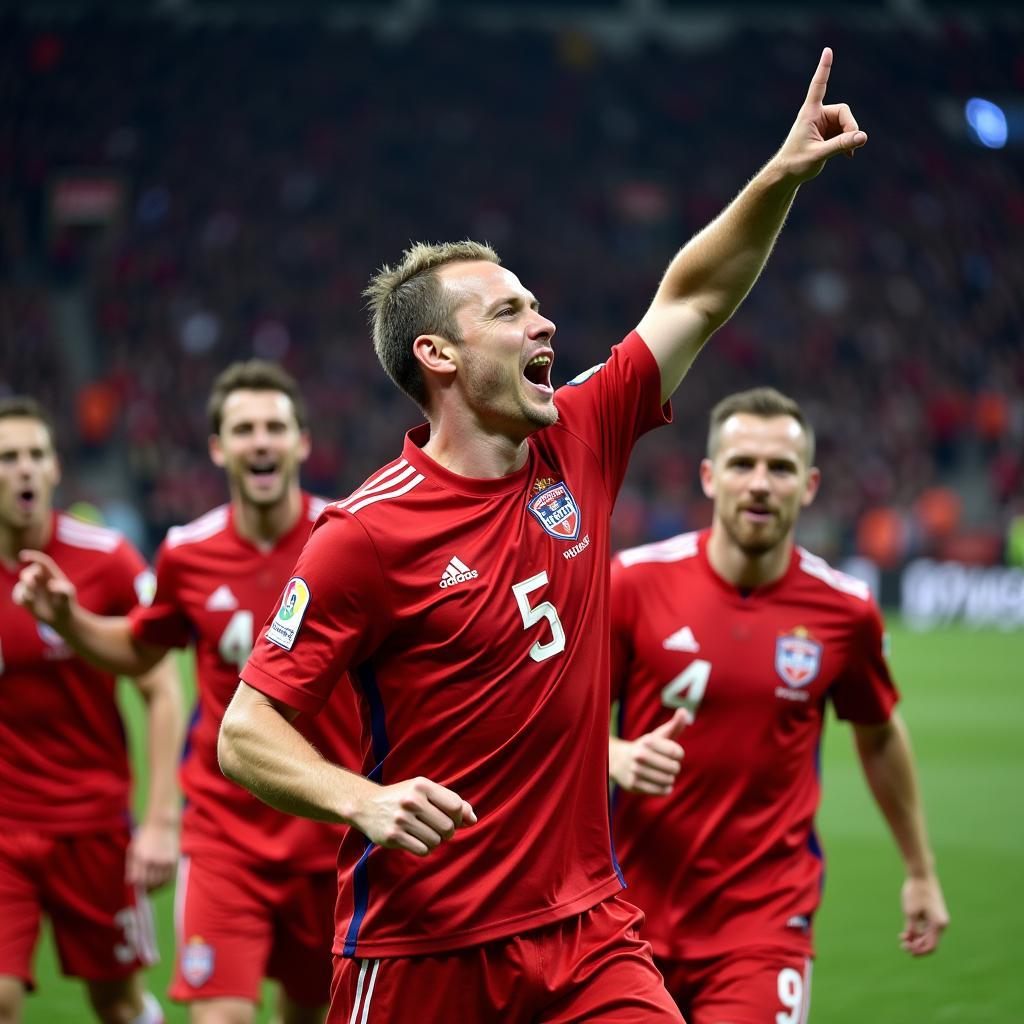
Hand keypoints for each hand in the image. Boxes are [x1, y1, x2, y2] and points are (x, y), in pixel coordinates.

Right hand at [13, 550, 76, 631]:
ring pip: (21, 584)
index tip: (23, 555)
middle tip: (30, 583)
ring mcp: (32, 587)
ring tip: (32, 598)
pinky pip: (18, 595)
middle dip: (27, 576)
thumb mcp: (68, 595)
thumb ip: (63, 589)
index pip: (42, 561)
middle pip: (29, 572)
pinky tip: (27, 602)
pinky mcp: (26, 597)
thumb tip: (50, 585)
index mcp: (51, 573)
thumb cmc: (66, 603)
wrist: (60, 617)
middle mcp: (40, 578)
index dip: (33, 557)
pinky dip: (20, 598)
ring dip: (25, 590)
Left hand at [126, 820, 178, 890]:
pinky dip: (166, 881)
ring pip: (160, 882)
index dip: (138, 885)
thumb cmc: (145, 837)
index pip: (137, 880)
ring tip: (156, 886)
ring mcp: (163, 860)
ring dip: (157, 886)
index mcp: (139, 858)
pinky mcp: (173, 860)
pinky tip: (163, 880)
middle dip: (147, 888)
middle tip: (148, 889)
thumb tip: (132, 882)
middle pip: (149, 882)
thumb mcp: (133, 849)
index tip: (140, 887)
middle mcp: (151, 860)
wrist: (161, 824)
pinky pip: (169, 877)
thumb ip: (131, 867)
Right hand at [351, 776, 476, 856]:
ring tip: (424, 833)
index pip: (456, 806)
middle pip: (448, 827)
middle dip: (448, 832)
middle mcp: (412, 800)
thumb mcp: (425, 791)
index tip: (453, 819)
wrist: (366, 805)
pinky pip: (423, 850)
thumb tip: (473, 819)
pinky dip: (424, 848)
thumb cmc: (403, 798)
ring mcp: (401, 819)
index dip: (460, 817)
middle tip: (438, 829)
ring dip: (435, 840)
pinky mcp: (393, 836)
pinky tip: (415, 840)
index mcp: (422, 785)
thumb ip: (450, 802)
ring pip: (436, 840)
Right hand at [610, 707, 690, 794]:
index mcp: (648, 740)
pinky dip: (664, 789)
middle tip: (666, 765)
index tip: (673, 753)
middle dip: (674, 767)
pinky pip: (661, 791)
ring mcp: (635, 770)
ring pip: (668, 781)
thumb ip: (675, 724)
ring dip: (669, 778)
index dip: (679, 754)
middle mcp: (640, 755)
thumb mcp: (660, 735)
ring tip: (662, 774)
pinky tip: (660, 783)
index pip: (677, 753)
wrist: (618, 760)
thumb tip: (684, 710)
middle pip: (674, 768)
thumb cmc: (647, 747)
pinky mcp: (633, 784)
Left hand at [776, 47, 866, 182]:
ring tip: (846, 154)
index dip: (824, 69)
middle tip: (852, 144)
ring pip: (846, 123)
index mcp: (809, 113)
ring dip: (848, 137)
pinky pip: (845, 132)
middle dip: (850, 127)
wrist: (787, 174)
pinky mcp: (827, 133)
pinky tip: (849, 155)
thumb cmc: (796, 163)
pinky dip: (848, 143)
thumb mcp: (819, 155)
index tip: (827, 51)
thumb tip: (863, 136)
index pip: (818, 86)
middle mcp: (817, 114)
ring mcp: (823, 123)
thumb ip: (841, 145)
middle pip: (844, 112)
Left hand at [899, 874, 949, 955]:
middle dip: (917, 945)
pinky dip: (918, 931)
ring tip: (902, 939)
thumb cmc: (916, 892)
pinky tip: (906, 932)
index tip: (908, 951)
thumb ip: (911, 929)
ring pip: (928, 935)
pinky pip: (927, 927)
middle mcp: (941, 923)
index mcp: (938, 925)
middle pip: (930, 942)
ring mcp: (938, 919)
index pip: (932, 946)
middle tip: (902, 945)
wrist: (921, 875)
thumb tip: (911, 941)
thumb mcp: (910, 912)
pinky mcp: (934, 914)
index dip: (920, 951)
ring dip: (916, 939)